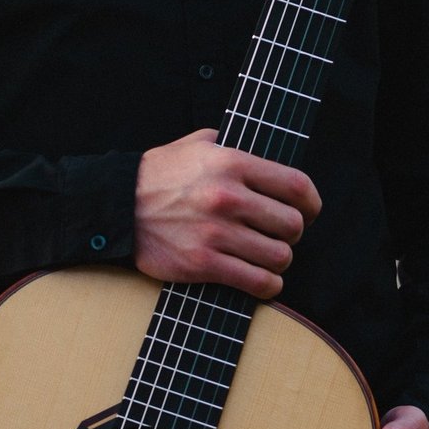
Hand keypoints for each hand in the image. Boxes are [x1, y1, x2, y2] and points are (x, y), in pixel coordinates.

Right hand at [133, 128, 320, 299]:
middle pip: (293, 225)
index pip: (296, 185)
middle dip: (292, 233)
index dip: (312, 202)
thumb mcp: (197, 144)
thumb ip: (234, 145)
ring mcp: (216, 233)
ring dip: (278, 260)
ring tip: (266, 256)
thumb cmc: (159, 174)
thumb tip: (268, 155)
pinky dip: (267, 285)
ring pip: (279, 256)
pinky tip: (261, 279)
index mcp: (231, 163)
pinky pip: (257, 281)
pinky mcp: (203, 263)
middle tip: (279, 234)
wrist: (116, 206)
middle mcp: (228, 197)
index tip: (309, 210)